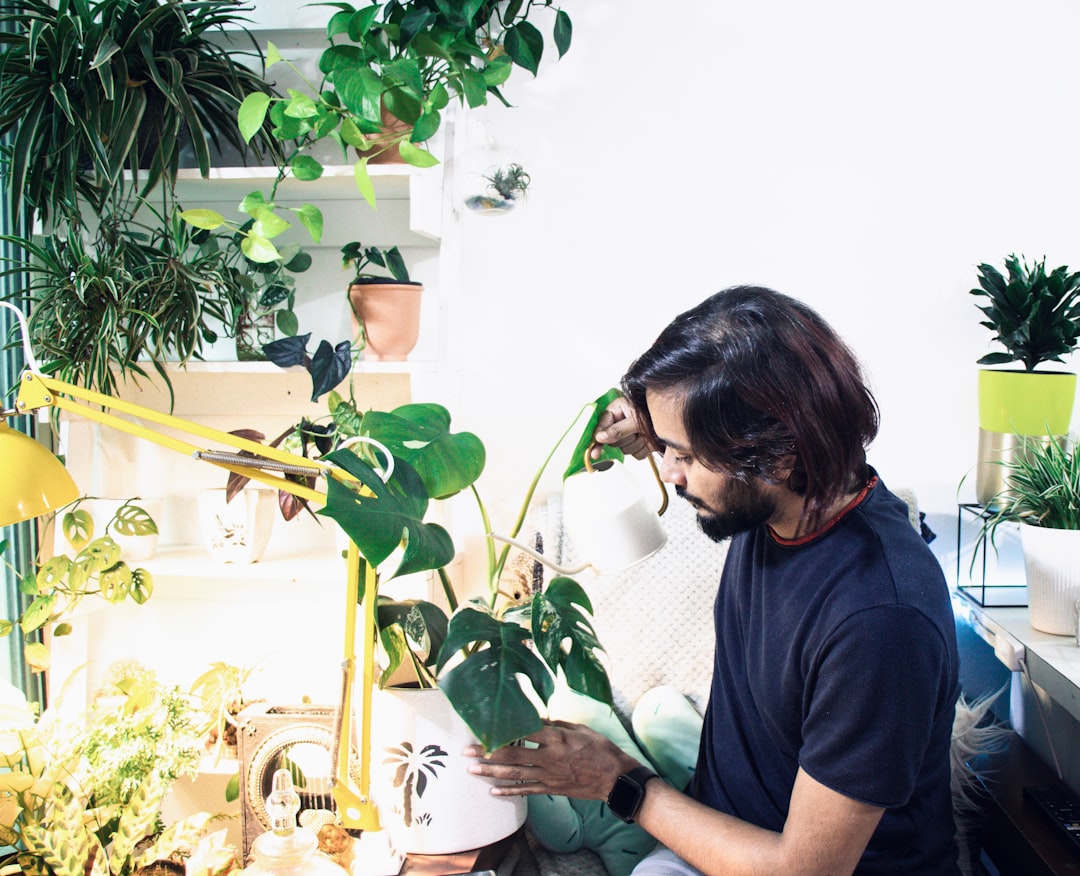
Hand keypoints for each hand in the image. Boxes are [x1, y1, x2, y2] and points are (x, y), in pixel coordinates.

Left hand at [464, 720, 640, 799]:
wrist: (615, 778)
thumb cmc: (600, 749)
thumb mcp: (579, 729)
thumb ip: (556, 725)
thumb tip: (537, 719)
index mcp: (556, 738)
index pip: (523, 733)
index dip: (502, 731)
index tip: (485, 728)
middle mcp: (548, 757)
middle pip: (511, 755)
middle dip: (486, 754)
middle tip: (467, 752)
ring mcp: (548, 775)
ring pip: (514, 775)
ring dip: (491, 773)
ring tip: (472, 770)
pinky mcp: (551, 789)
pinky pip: (526, 791)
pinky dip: (509, 792)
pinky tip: (493, 791)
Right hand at [592, 396, 652, 459]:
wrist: (673, 419)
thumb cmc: (654, 412)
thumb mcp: (635, 420)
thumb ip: (617, 429)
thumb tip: (600, 437)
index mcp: (616, 410)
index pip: (600, 427)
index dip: (597, 439)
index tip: (594, 452)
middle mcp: (620, 422)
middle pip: (612, 441)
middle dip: (626, 439)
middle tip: (636, 431)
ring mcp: (629, 434)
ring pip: (624, 449)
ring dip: (636, 444)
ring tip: (644, 433)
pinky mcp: (637, 444)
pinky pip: (634, 454)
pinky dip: (642, 450)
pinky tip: (647, 441)